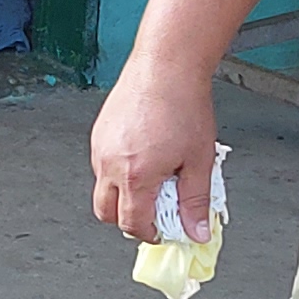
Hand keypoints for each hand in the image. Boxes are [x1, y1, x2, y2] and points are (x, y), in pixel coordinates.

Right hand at [89, 69, 223, 244]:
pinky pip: (102, 165)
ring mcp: (101, 147)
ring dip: (124, 194)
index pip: (133, 223)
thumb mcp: (200, 160)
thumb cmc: (183, 104)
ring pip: (103, 187)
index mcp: (136, 175)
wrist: (166, 65)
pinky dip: (119, 172)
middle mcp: (110, 163)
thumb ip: (196, 202)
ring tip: (154, 178)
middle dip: (128, 220)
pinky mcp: (99, 133)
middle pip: (107, 212)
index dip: (150, 233)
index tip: (165, 230)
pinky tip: (144, 157)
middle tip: (155, 213)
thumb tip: (197, 231)